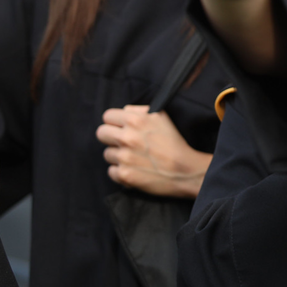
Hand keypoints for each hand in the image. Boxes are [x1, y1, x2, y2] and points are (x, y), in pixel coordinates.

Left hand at [96, 105, 211, 198]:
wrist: (185, 170)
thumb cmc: (174, 142)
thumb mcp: (160, 117)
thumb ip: (138, 111)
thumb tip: (123, 112)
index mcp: (135, 120)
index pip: (107, 116)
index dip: (114, 122)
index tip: (121, 128)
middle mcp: (127, 137)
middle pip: (101, 133)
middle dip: (111, 137)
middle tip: (124, 143)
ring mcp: (124, 157)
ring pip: (106, 154)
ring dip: (118, 156)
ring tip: (134, 158)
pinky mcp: (124, 175)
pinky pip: (111, 171)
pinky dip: (121, 172)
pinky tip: (135, 169)